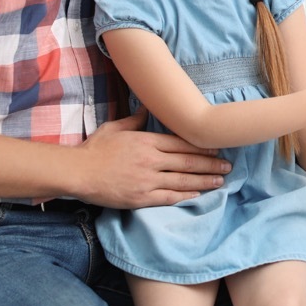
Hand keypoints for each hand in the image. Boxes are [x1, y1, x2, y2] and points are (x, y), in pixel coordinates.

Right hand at [73, 113, 231, 207]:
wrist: (78, 172)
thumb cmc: (95, 149)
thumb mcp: (116, 128)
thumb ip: (135, 120)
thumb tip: (148, 107)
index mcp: (147, 141)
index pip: (181, 143)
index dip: (202, 146)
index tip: (216, 148)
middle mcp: (151, 160)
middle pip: (187, 161)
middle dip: (210, 164)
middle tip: (227, 165)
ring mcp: (147, 180)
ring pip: (182, 180)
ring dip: (204, 180)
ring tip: (220, 180)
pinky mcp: (141, 198)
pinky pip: (168, 197)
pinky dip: (185, 195)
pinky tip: (198, 195)